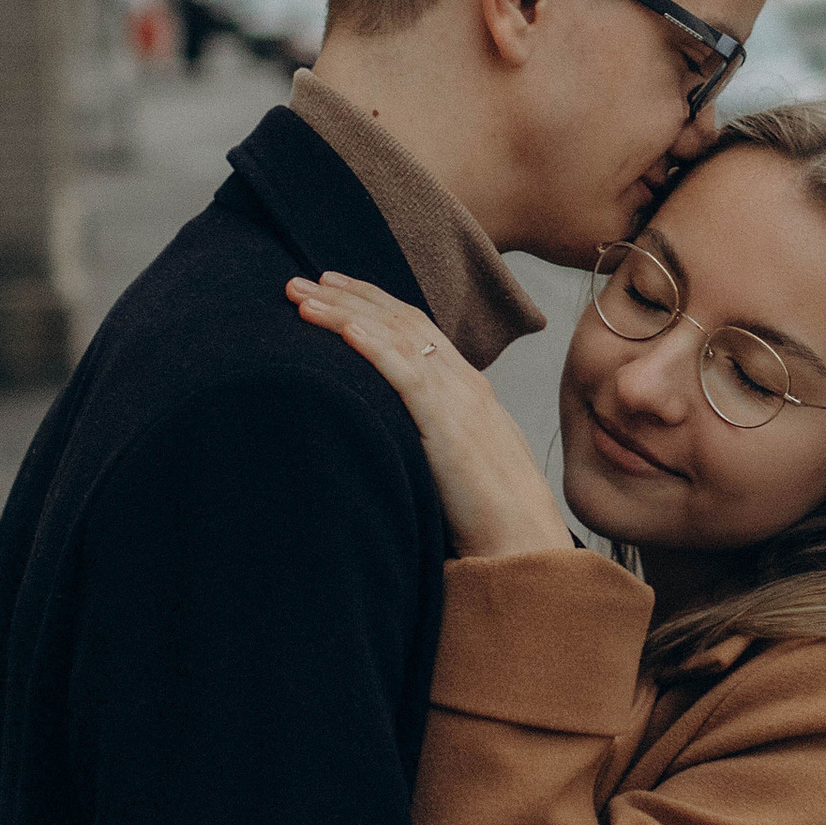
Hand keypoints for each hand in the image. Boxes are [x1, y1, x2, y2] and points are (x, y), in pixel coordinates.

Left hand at [286, 273, 571, 558]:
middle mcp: (464, 383)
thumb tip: (387, 439)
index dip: (372, 303)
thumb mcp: (456, 465)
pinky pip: (406, 373)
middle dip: (348, 296)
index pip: (415, 328)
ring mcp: (458, 399)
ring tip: (302, 296)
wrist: (524, 542)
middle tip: (302, 282)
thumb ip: (428, 440)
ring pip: (396, 337)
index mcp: (467, 390)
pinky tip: (343, 329)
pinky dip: (373, 346)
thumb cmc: (490, 517)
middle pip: (400, 321)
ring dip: (344, 312)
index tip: (333, 288)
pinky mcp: (448, 424)